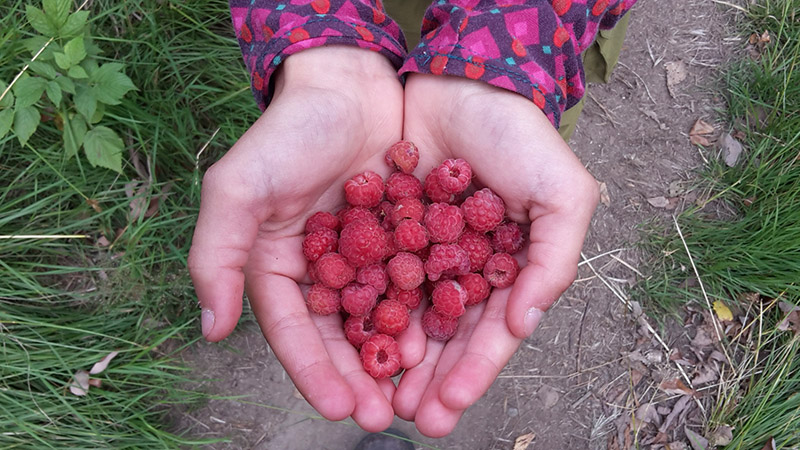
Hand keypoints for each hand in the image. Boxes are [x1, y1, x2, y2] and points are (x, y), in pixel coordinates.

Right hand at [188, 47, 403, 431]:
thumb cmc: (287, 134)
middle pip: (340, 337)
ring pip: (381, 318)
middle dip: (361, 379)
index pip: (293, 333)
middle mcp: (322, 270)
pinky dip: (425, 312)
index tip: (342, 408)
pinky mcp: (403, 239)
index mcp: (278, 267)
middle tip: (384, 416)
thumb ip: (214, 255)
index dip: (314, 373)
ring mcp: (365, 257)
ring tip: (417, 393)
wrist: (348, 85)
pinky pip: (415, 283)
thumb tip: (209, 329)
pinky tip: (443, 339)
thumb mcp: (238, 189)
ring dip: (396, 358)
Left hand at [392, 74, 598, 436]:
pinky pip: (370, 276)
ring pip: (405, 316)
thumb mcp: (562, 192)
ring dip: (393, 359)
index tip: (450, 406)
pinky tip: (351, 341)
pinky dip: (363, 310)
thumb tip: (525, 324)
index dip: (473, 371)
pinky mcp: (382, 231)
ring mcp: (421, 252)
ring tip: (378, 398)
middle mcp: (462, 268)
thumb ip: (554, 260)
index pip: (490, 333)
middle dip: (430, 380)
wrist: (459, 79)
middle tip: (411, 419)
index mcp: (506, 268)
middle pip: (444, 336)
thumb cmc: (518, 135)